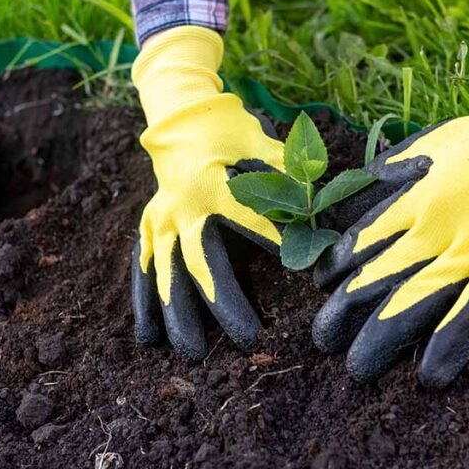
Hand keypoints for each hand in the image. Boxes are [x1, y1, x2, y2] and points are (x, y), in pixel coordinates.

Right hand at [131, 27, 283, 358]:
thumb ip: (292, 173)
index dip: (278, 247)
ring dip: (178, 316)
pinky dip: (145, 302)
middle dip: (225, 304)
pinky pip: (144, 267)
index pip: (254, 222)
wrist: (182, 115)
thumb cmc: (233, 131)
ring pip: (166, 274)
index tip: (304, 278)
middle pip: (202, 263)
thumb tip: (325, 203)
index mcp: (218, 184)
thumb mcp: (266, 143)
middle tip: (248, 340)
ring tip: (193, 353)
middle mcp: (185, 205)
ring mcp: (162, 217)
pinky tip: (148, 338)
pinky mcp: (149, 224)